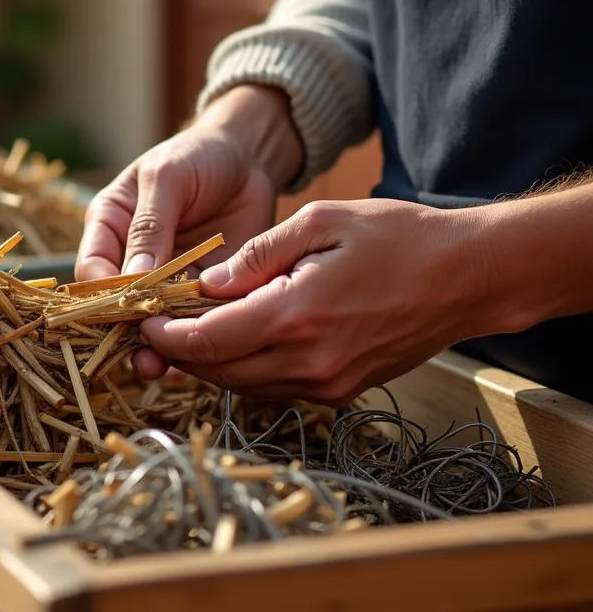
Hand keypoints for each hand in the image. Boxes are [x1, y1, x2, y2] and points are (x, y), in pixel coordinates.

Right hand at [76, 84, 303, 377]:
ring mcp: (165, 278)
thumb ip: (150, 225)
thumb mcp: (167, 178)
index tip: (121, 311)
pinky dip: (194, 339)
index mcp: (108, 227)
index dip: (101, 294)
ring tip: (161, 367)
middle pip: (117, 304)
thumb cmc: (197, 156)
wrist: (249, 158)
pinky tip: (197, 359)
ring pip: (152, 319)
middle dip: (126, 331)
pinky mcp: (200, 290)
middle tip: (141, 354)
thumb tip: (133, 277)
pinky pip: (191, 320)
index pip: (92, 269)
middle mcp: (130, 259)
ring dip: (157, 344)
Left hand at [140, 198, 496, 406]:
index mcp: (296, 316)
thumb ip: (256, 254)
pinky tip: (236, 340)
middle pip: (215, 372)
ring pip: (242, 387)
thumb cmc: (399, 237)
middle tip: (153, 327)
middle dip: (177, 353)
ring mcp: (327, 383)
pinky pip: (273, 388)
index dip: (164, 333)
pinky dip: (245, 369)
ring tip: (186, 332)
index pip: (204, 341)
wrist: (470, 277)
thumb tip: (206, 283)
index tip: (143, 318)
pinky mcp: (341, 391)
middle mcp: (308, 362)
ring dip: (209, 364)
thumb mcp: (321, 222)